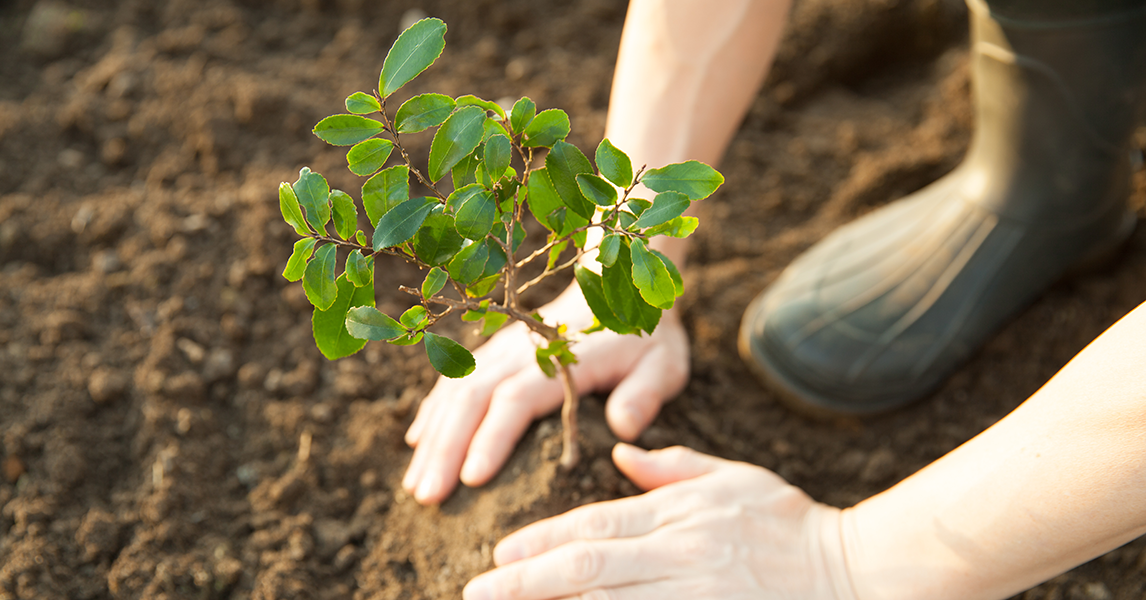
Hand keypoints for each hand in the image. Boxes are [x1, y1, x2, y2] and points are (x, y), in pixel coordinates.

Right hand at [402, 286, 689, 504]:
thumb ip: (644, 394)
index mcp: (561, 358)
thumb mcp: (663, 364)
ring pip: (455, 391)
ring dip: (433, 438)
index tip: (471, 480)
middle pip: (472, 398)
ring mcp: (502, 349)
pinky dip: (433, 411)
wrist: (618, 287)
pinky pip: (454, 380)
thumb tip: (624, 428)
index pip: (516, 399)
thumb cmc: (644, 338)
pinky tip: (417, 443)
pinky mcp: (493, 352)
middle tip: (428, 497)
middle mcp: (521, 351)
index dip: (491, 438)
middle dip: (446, 448)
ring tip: (415, 485)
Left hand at [463, 444, 856, 599]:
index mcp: (680, 512)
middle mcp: (681, 554)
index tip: (498, 555)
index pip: (594, 524)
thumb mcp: (733, 478)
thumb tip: (620, 453)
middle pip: (587, 568)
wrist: (855, 570)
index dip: (540, 540)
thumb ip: (672, 467)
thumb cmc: (791, 522)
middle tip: (476, 592)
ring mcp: (696, 595)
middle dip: (524, 582)